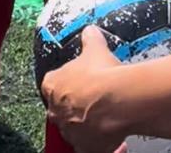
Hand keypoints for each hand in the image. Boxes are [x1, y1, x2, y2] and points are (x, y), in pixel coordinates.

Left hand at [42, 26, 128, 152]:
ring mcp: (68, 131)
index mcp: (51, 85)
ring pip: (73, 130)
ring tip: (104, 120)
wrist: (118, 100)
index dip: (66, 85)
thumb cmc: (102, 74)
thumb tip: (90, 30)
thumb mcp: (95, 49)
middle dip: (74, 107)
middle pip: (61, 109)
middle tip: (92, 103)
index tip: (79, 84)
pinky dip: (96, 144)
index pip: (52, 85)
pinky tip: (110, 137)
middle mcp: (55, 110)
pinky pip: (87, 148)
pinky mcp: (83, 147)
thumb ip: (90, 39)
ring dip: (85, 125)